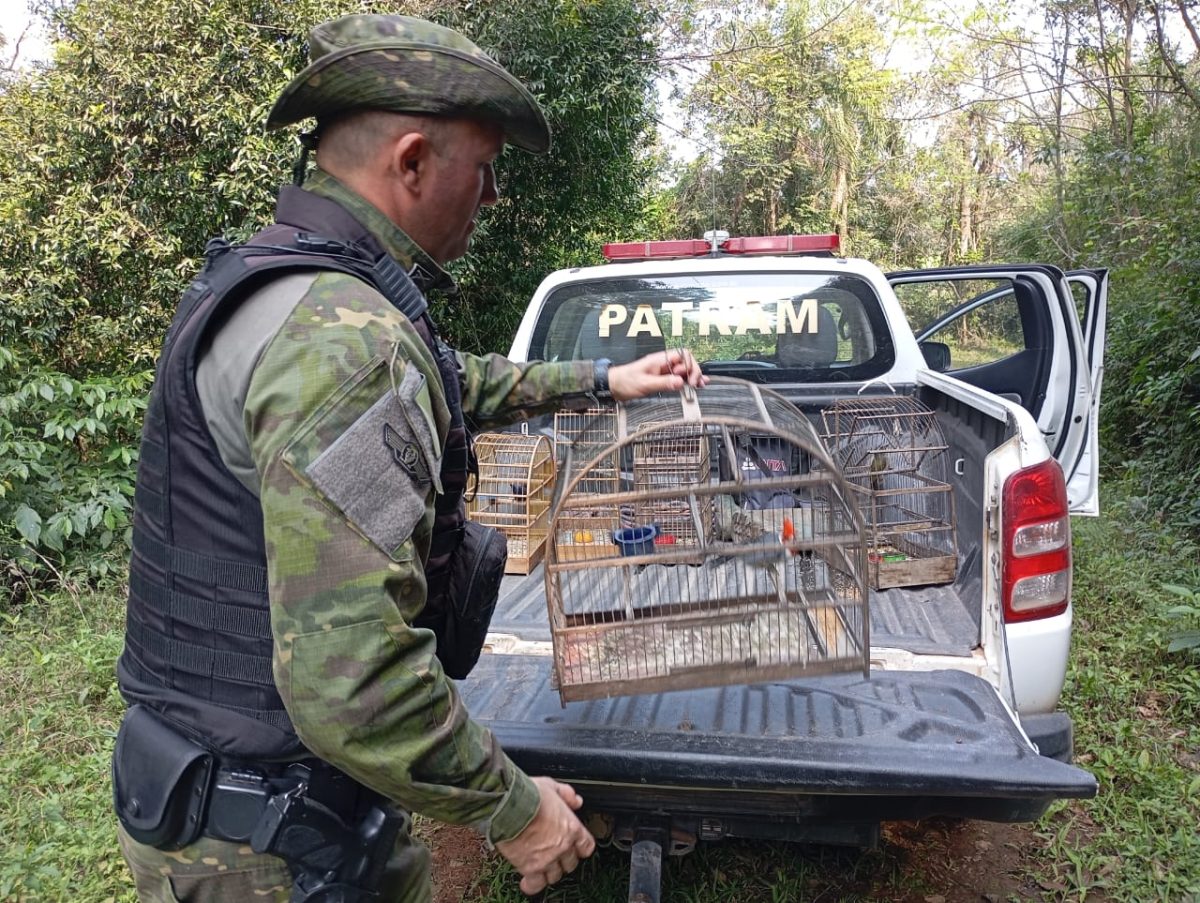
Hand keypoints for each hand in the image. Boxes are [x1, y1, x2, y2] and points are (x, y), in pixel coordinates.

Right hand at [495, 776, 595, 894]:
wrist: (508, 805)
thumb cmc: (528, 794)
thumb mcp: (550, 785)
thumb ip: (565, 793)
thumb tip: (576, 801)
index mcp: (571, 827)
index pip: (586, 846)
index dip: (580, 847)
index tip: (575, 846)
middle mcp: (563, 846)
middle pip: (571, 863)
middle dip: (564, 858)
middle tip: (553, 852)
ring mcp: (547, 859)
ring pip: (555, 876)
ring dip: (549, 871)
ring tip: (540, 863)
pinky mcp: (530, 867)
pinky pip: (536, 884)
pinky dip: (532, 884)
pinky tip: (528, 880)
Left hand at [608, 348, 708, 401]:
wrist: (614, 386)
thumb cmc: (625, 382)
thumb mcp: (645, 384)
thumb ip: (663, 382)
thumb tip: (680, 382)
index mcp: (660, 359)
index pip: (683, 355)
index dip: (689, 366)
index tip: (689, 380)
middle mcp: (664, 363)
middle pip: (686, 362)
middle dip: (694, 372)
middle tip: (694, 385)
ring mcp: (664, 370)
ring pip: (684, 370)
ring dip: (693, 377)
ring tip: (700, 386)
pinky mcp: (662, 378)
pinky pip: (678, 378)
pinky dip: (687, 381)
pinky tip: (694, 385)